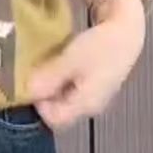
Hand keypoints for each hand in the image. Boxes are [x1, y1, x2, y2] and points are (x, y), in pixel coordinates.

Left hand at [26, 0, 145, 129]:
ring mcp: (94, 97)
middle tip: (35, 73)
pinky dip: (62, 80)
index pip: (54, 120)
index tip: (32, 83)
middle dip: (44, 95)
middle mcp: (90, 107)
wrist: (126, 32)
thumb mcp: (70, 60)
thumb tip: (26, 93)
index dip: (39, 104)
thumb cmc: (99, 46)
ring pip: (64, 100)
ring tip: (46, 66)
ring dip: (52, 86)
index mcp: (85, 105)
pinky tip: (60, 64)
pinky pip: (72, 90)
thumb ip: (49, 78)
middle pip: (59, 111)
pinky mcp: (96, 86)